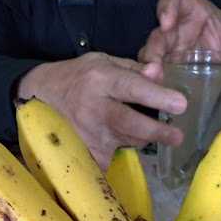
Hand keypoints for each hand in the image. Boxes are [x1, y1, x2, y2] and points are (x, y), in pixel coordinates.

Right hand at [17, 52, 186, 168]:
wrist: (39, 99)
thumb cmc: (77, 78)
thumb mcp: (102, 62)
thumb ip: (133, 69)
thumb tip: (159, 73)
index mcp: (100, 80)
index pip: (132, 88)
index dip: (157, 97)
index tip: (181, 104)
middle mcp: (94, 108)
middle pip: (130, 123)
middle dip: (157, 131)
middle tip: (177, 137)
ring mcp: (88, 135)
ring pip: (127, 141)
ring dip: (143, 137)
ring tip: (150, 131)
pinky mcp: (85, 153)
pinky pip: (112, 157)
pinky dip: (122, 151)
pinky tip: (120, 143)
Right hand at [139, 0, 220, 84]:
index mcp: (190, 11)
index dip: (167, 7)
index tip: (166, 23)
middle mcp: (174, 29)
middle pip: (157, 35)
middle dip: (153, 50)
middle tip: (153, 68)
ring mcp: (166, 50)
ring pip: (150, 57)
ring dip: (149, 70)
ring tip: (153, 84)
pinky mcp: (163, 69)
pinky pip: (153, 74)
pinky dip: (153, 84)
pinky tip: (156, 94)